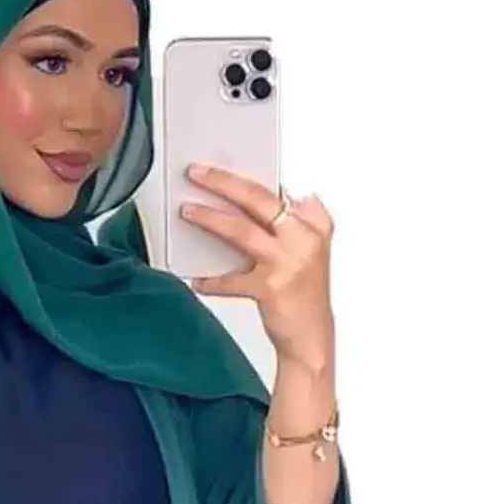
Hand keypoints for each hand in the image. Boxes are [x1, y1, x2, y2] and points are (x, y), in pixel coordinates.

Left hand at [178, 163, 335, 370]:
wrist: (312, 337)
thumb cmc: (305, 294)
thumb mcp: (306, 250)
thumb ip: (287, 224)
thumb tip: (247, 201)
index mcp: (314, 224)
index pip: (278, 191)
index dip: (246, 176)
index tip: (220, 166)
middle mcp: (303, 239)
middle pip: (258, 199)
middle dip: (223, 182)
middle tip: (197, 173)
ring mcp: (287, 263)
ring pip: (241, 232)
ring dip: (210, 219)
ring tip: (188, 211)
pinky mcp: (271, 289)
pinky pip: (232, 280)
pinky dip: (212, 280)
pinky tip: (198, 278)